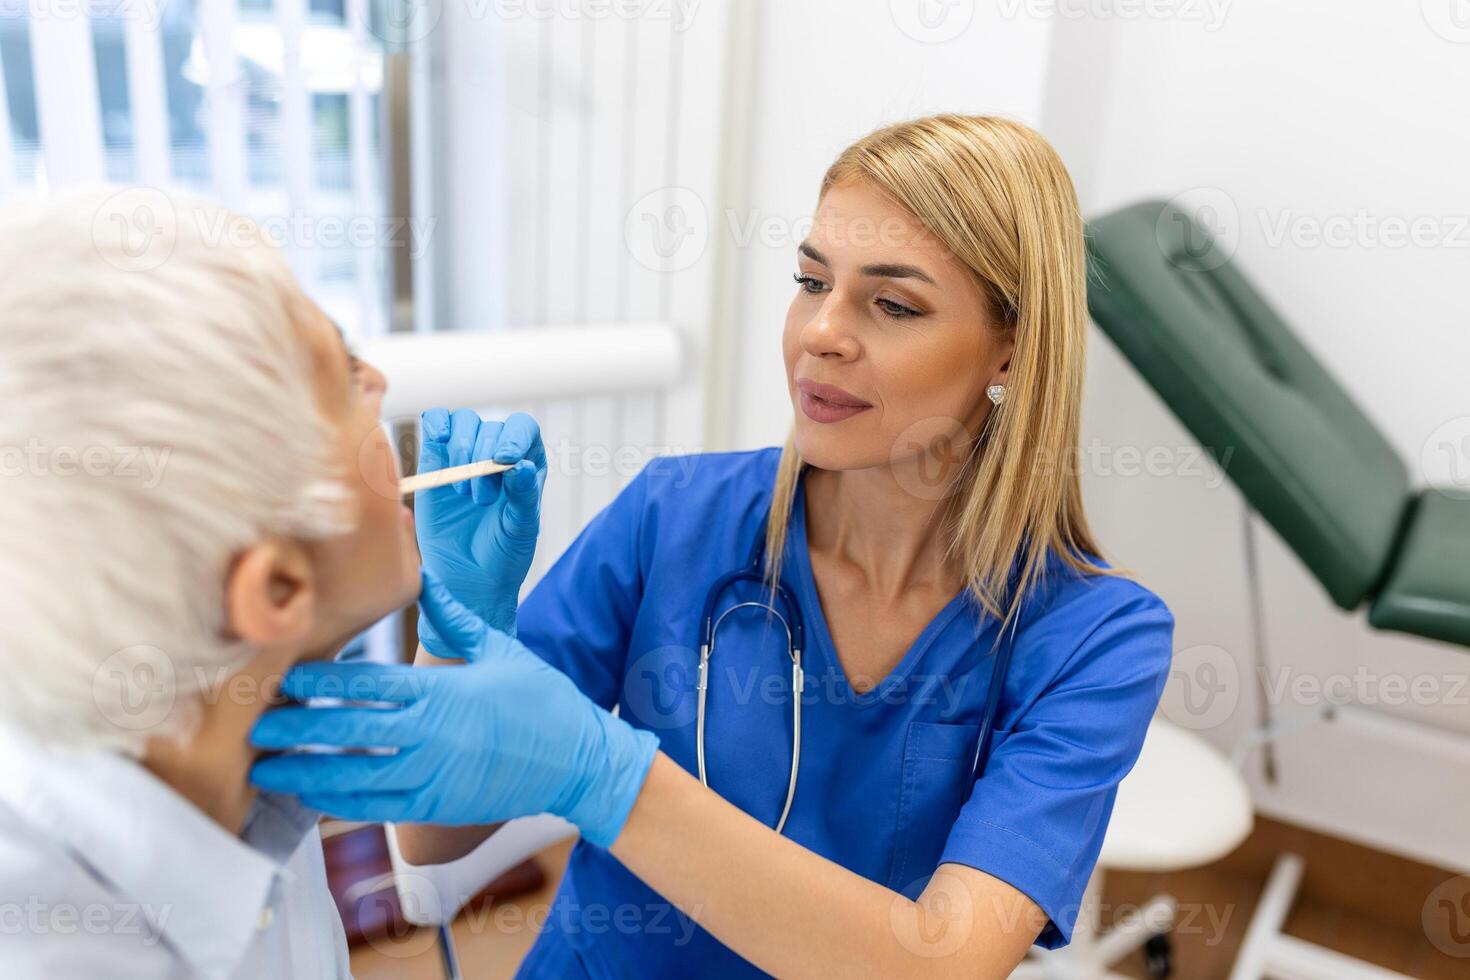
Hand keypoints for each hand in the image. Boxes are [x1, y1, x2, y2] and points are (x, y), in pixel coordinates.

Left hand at [249, 572, 658, 846]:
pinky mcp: (437, 806)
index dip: (320, 682)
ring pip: (353, 777)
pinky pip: (376, 808)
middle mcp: (430, 735)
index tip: (284, 678)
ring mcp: (431, 775)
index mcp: (441, 692)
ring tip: (265, 772)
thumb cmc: (541, 700)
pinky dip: (340, 804)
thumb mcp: (500, 647)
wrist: (578, 759)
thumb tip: (424, 574)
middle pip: (346, 731)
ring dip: (304, 775)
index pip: (366, 684)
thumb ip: (453, 616)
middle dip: (295, 730)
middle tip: (252, 727)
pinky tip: (311, 800)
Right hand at [415, 409, 545, 639]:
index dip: (514, 436)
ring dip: (463, 449)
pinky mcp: (435, 460)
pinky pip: (435, 424)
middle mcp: (497, 453)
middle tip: (481, 500)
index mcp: (526, 463)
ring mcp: (465, 455)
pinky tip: (441, 442)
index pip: (524, 429)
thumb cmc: (502, 555)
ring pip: (464, 422)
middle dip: (485, 458)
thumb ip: (523, 497)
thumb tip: (522, 465)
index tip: (504, 459)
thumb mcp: (521, 529)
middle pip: (492, 427)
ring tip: (463, 492)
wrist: (467, 580)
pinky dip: (437, 424)